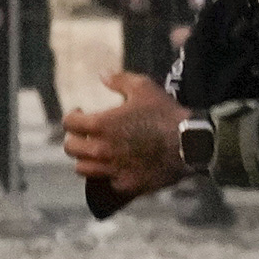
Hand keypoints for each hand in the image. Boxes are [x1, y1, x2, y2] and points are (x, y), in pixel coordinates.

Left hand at [62, 67, 190, 201]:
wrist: (189, 143)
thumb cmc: (165, 113)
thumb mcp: (143, 87)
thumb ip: (119, 80)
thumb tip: (102, 74)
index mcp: (101, 124)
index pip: (69, 123)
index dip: (72, 116)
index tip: (80, 113)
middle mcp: (101, 149)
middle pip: (71, 148)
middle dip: (75, 138)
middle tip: (85, 135)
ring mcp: (112, 169)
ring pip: (82, 168)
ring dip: (85, 159)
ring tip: (94, 153)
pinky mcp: (126, 184)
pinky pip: (107, 181)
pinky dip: (107, 174)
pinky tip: (115, 167)